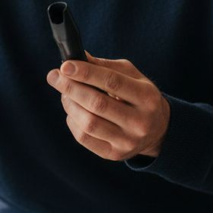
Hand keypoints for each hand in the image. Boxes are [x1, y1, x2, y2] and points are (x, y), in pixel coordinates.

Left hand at [46, 53, 170, 160]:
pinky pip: (84, 138)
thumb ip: (105, 66)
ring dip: (69, 105)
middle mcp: (139, 121)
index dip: (86, 73)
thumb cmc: (140, 96)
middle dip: (71, 88)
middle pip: (97, 104)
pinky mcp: (114, 154)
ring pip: (88, 122)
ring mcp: (127, 141)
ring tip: (64, 94)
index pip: (112, 82)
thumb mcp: (132, 76)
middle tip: (54, 77)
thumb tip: (77, 58)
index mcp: (147, 97)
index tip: (65, 66)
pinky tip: (73, 112)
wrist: (158, 130)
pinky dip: (73, 121)